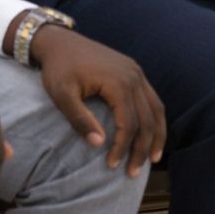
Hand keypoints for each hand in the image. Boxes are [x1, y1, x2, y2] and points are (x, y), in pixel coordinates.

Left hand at [26, 24, 165, 177]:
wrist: (59, 41)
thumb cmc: (58, 68)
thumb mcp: (61, 95)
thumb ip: (79, 119)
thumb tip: (98, 144)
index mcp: (118, 82)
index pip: (129, 124)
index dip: (122, 147)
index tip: (111, 165)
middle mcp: (134, 76)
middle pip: (147, 120)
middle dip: (142, 149)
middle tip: (133, 172)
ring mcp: (136, 72)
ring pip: (156, 108)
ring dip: (157, 135)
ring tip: (153, 158)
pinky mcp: (134, 71)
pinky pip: (152, 98)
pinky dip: (154, 118)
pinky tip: (151, 133)